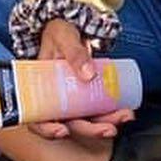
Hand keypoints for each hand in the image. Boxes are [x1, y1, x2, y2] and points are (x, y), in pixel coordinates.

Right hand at [28, 17, 136, 143]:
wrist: (70, 28)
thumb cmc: (59, 34)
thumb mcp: (64, 39)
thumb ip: (75, 53)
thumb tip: (88, 74)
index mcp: (40, 91)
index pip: (37, 119)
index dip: (47, 130)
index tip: (62, 131)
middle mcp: (55, 100)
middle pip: (69, 124)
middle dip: (90, 130)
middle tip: (108, 128)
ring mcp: (72, 100)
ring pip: (86, 120)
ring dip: (105, 123)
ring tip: (123, 116)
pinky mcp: (86, 95)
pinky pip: (97, 109)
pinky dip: (110, 112)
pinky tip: (123, 110)